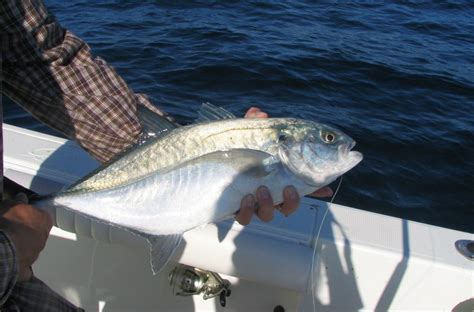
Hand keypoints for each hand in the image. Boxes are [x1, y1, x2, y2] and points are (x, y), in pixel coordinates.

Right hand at [0, 200, 52, 281]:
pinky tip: (8, 261)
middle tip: (9, 227)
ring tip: (5, 242)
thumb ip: (18, 201)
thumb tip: (21, 197)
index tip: (17, 213)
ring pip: (28, 248)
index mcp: (44, 219)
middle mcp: (44, 237)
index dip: (27, 213)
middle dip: (23, 230)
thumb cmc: (7, 222)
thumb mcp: (10, 205)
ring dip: (19, 246)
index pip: (39, 214)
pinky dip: (16, 264)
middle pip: (35, 232)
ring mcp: (35, 254)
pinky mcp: (24, 270)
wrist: (1, 249)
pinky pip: (21, 267)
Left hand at [235, 107, 333, 224]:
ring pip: (268, 214)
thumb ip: (253, 124)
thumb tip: (259, 114)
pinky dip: (247, 210)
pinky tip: (245, 198)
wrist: (206, 163)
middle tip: (289, 188)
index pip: (300, 185)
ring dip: (268, 204)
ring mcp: (252, 203)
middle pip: (288, 206)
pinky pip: (244, 217)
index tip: (326, 187)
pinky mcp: (236, 209)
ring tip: (261, 190)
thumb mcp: (244, 135)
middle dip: (292, 200)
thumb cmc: (233, 150)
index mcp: (276, 178)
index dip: (316, 188)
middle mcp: (267, 193)